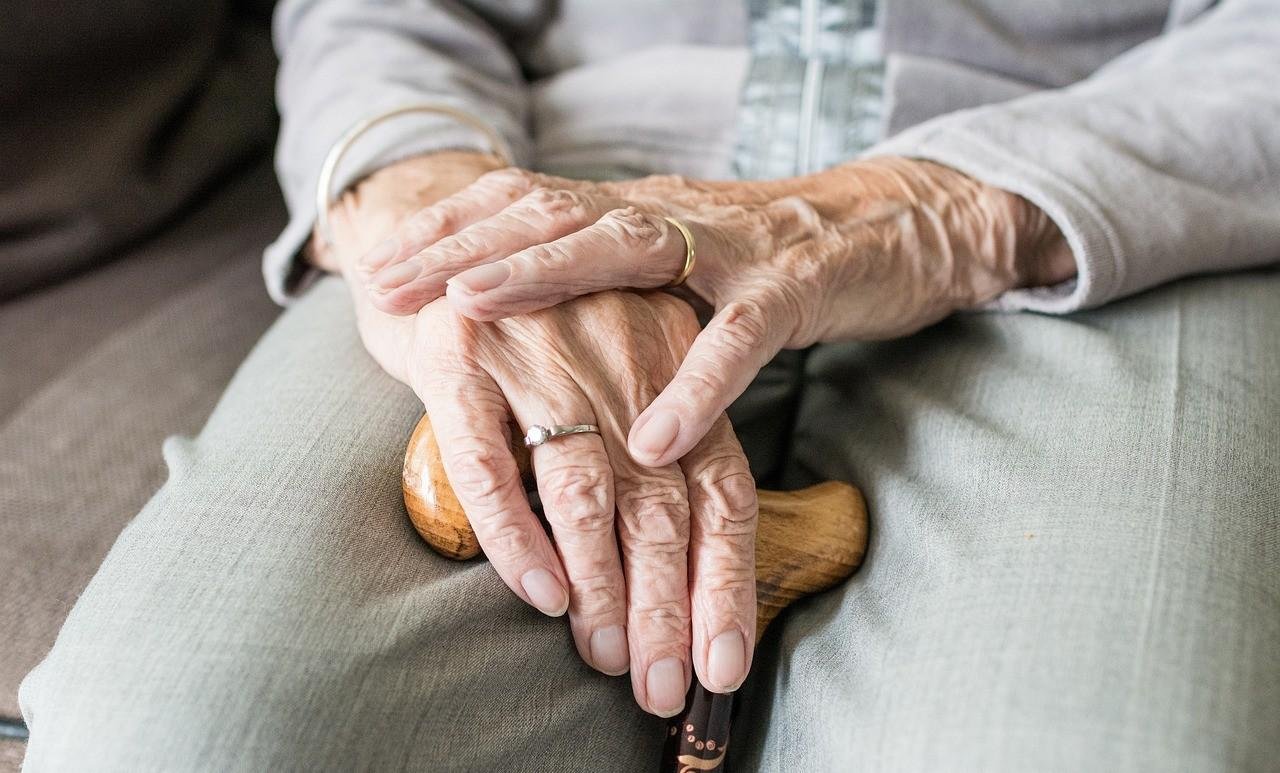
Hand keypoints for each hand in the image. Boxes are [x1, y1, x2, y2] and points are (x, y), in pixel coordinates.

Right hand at [322, 153, 759, 716]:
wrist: (431, 228)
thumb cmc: (534, 327)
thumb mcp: (612, 374)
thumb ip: (648, 455)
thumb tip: (673, 577)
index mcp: (671, 365)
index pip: (722, 489)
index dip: (724, 583)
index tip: (721, 666)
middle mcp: (619, 356)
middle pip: (663, 503)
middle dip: (667, 608)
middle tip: (660, 684)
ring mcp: (541, 352)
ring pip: (586, 490)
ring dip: (603, 586)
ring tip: (606, 657)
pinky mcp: (461, 353)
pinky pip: (491, 462)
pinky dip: (517, 536)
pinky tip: (539, 592)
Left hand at [356, 158, 1075, 466]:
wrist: (900, 224)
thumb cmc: (775, 257)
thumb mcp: (679, 260)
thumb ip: (613, 276)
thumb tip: (529, 304)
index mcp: (639, 211)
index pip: (529, 202)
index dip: (451, 227)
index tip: (380, 260)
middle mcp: (673, 216)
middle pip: (553, 211)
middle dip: (463, 245)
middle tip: (389, 282)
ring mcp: (734, 246)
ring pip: (629, 248)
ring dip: (544, 275)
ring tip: (471, 310)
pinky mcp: (797, 287)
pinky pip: (742, 339)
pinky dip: (695, 387)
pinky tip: (650, 437)